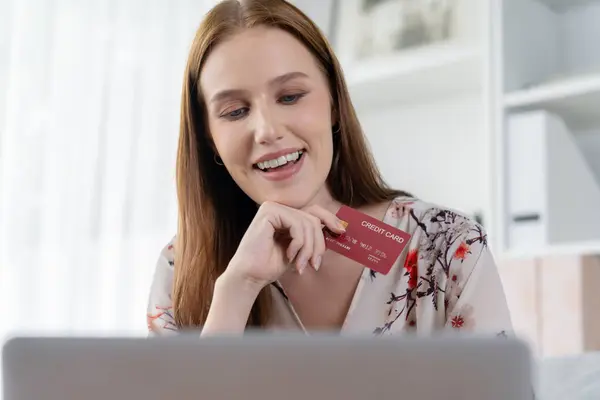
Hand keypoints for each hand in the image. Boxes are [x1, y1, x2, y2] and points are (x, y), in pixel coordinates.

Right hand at [223, 201, 346, 288]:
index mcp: (284, 214)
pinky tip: (289, 255)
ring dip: (308, 248)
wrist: (250, 276)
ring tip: (301, 265)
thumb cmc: (270, 265)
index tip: (341, 231)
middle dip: (318, 243)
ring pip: (308, 222)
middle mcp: (278, 207)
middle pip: (313, 218)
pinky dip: (298, 243)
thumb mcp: (298, 249)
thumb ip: (311, 236)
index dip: (329, 219)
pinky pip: (297, 224)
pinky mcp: (269, 212)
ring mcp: (273, 207)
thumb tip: (337, 227)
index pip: (313, 211)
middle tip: (315, 264)